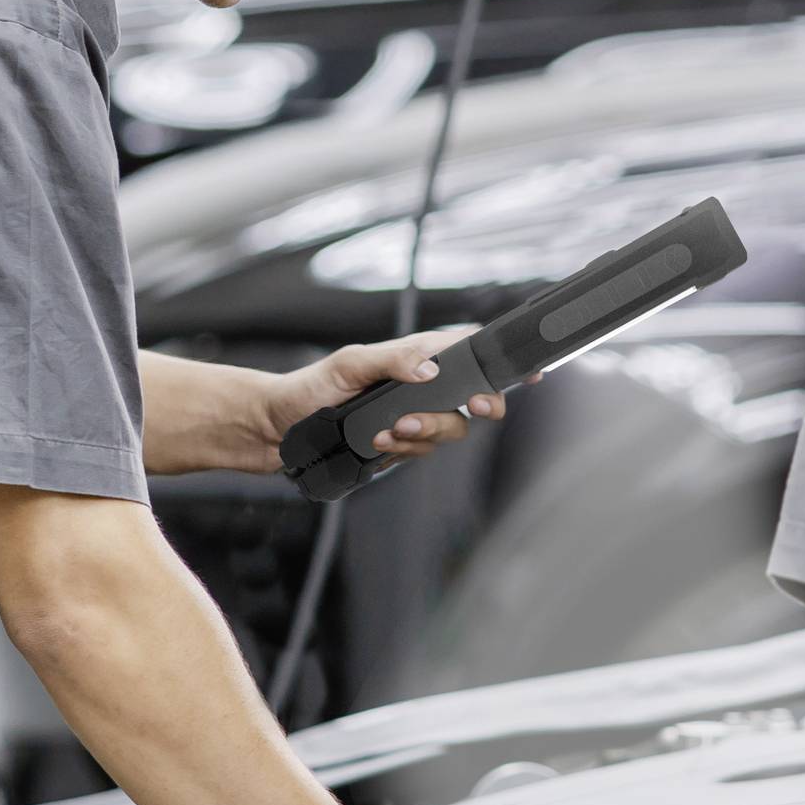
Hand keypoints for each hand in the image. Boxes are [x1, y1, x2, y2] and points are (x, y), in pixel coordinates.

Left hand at [258, 329, 523, 466]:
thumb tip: (430, 369)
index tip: (528, 372)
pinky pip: (420, 453)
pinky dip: (403, 449)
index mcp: (414, 357)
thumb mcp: (349, 363)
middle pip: (470, 398)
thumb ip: (393, 361)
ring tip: (394, 429)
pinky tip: (380, 442)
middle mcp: (419, 388)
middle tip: (477, 409)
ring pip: (448, 430)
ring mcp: (411, 418)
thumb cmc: (308, 387)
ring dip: (428, 431)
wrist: (276, 431)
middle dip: (476, 406)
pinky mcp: (397, 447)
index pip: (467, 351)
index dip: (500, 361)